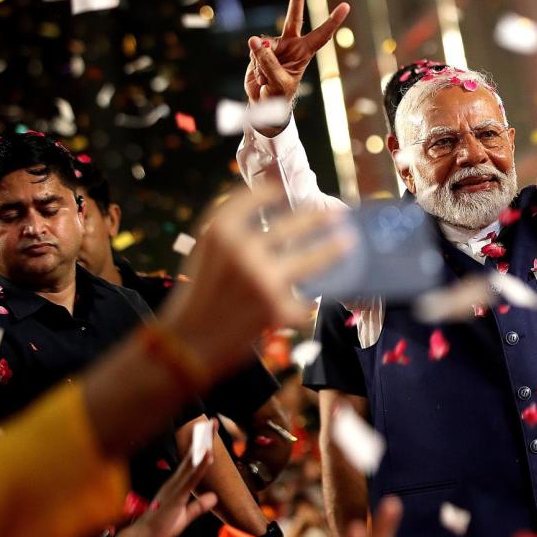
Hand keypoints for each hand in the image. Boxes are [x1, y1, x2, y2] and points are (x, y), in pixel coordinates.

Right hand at [120, 434, 219, 536]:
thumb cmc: (159, 529)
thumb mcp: (185, 517)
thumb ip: (199, 506)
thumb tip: (213, 497)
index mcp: (177, 485)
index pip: (193, 463)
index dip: (203, 448)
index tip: (211, 433)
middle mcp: (175, 482)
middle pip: (193, 457)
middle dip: (204, 439)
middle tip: (213, 422)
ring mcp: (175, 487)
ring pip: (192, 463)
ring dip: (203, 446)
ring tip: (211, 431)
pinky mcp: (176, 495)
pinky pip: (191, 477)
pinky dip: (200, 465)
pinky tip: (208, 455)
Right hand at [158, 185, 353, 381]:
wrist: (187, 344)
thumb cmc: (197, 296)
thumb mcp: (204, 252)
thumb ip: (232, 229)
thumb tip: (270, 208)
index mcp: (220, 230)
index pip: (257, 196)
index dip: (276, 192)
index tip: (289, 193)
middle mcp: (243, 249)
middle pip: (295, 222)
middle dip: (319, 218)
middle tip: (337, 215)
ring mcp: (264, 278)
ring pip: (312, 259)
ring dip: (333, 250)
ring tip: (348, 243)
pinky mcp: (278, 308)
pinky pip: (305, 298)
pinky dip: (309, 298)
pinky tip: (318, 294)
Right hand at [244, 0, 350, 133]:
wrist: (264, 103)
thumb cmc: (278, 96)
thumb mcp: (278, 82)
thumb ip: (268, 62)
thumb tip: (255, 41)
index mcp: (305, 53)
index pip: (322, 35)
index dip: (333, 21)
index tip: (345, 5)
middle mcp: (292, 45)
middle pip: (293, 18)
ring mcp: (275, 46)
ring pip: (264, 46)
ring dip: (262, 64)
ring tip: (266, 80)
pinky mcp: (259, 49)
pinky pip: (254, 51)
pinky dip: (255, 66)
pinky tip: (259, 77)